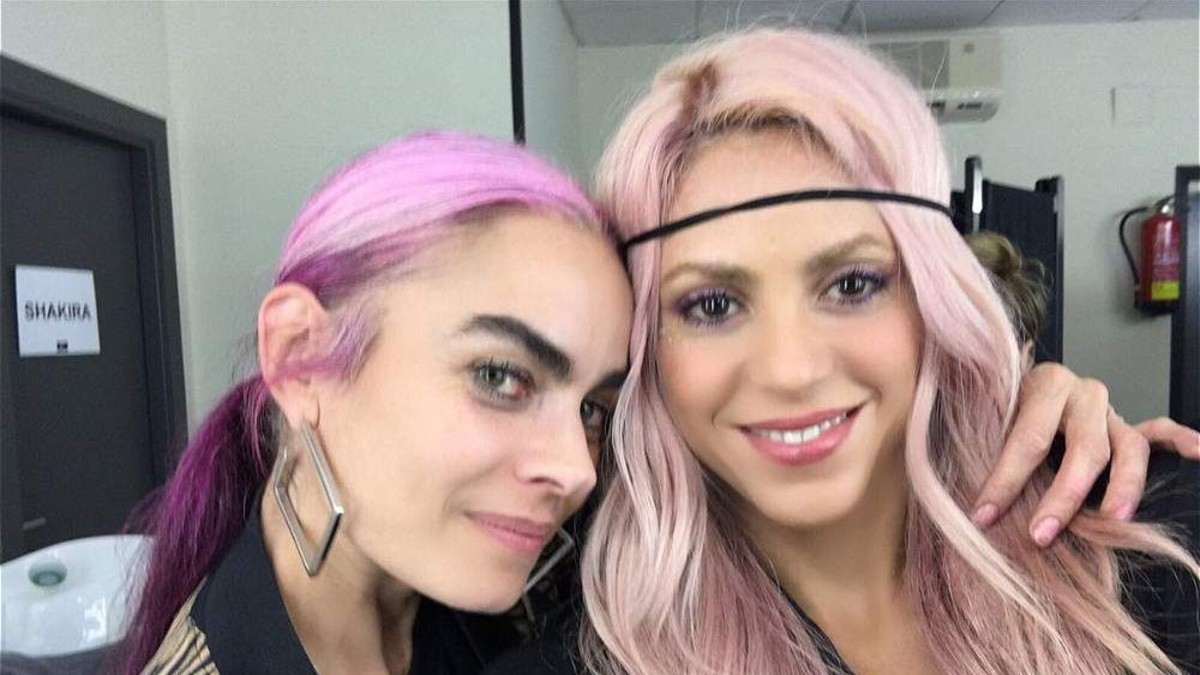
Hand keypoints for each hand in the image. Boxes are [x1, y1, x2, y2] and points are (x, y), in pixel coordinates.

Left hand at [970, 363, 1199, 546]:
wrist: (1016, 380)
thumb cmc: (999, 411)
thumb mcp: (987, 419)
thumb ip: (984, 447)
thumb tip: (967, 502)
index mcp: (1043, 384)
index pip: (1027, 437)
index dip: (1003, 479)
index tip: (983, 516)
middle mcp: (1084, 393)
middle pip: (1084, 447)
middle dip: (1062, 495)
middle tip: (1042, 534)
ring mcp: (1112, 410)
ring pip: (1128, 447)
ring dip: (1124, 485)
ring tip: (1115, 520)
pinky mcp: (1130, 424)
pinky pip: (1161, 432)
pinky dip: (1181, 442)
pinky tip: (1198, 453)